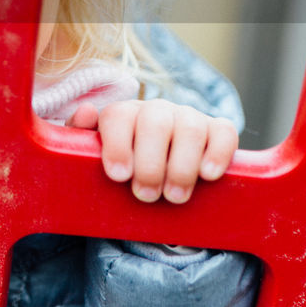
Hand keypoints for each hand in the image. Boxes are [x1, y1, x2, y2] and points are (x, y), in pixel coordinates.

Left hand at [73, 99, 237, 203]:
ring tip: (174, 196)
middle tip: (146, 195)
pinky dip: (218, 152)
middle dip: (150, 163)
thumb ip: (80, 137)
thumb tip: (86, 112)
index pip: (118, 116)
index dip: (118, 145)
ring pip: (190, 127)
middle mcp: (156, 110)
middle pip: (155, 122)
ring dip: (182, 165)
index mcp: (124, 115)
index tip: (119, 176)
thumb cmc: (122, 169)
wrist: (157, 177)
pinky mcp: (216, 130)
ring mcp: (188, 117)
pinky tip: (207, 175)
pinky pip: (224, 131)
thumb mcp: (94, 158)